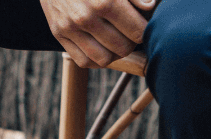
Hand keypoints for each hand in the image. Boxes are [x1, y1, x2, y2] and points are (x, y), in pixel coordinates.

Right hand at [40, 0, 157, 67]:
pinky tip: (100, 46)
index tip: (141, 24)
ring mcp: (70, 28)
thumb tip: (151, 8)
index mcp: (105, 1)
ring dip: (115, 53)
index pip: (137, 32)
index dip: (143, 31)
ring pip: (105, 59)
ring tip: (116, 40)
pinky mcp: (58, 34)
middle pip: (123, 48)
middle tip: (129, 32)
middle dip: (131, 42)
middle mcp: (86, 17)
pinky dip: (96, 58)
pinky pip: (84, 61)